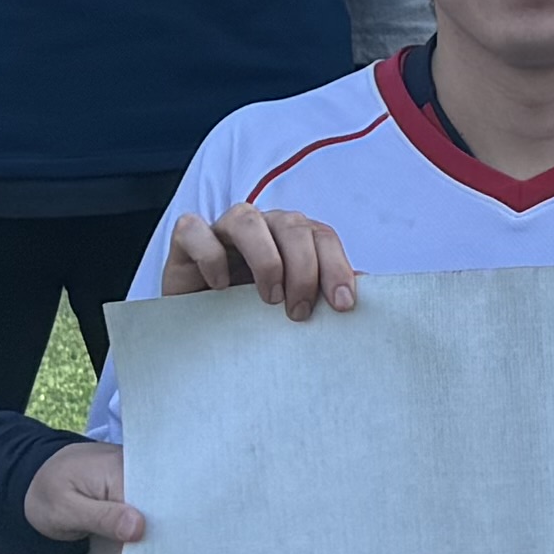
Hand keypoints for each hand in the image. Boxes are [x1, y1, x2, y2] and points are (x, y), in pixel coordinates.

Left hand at [22, 438, 143, 553]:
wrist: (37, 477)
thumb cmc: (48, 488)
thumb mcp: (67, 506)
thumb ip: (104, 516)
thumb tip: (141, 528)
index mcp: (129, 476)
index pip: (146, 525)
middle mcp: (143, 485)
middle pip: (149, 538)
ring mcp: (141, 500)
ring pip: (143, 546)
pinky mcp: (136, 513)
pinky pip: (136, 543)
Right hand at [160, 204, 361, 315]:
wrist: (198, 335)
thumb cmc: (251, 318)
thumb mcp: (292, 308)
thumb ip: (324, 294)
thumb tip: (368, 289)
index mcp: (291, 239)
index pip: (322, 235)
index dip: (337, 266)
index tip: (343, 304)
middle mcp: (261, 228)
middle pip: (291, 224)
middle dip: (304, 268)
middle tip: (300, 311)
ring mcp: (221, 230)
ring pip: (246, 218)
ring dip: (265, 259)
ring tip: (268, 299)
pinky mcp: (185, 242)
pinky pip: (194, 230)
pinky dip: (210, 255)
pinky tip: (219, 287)